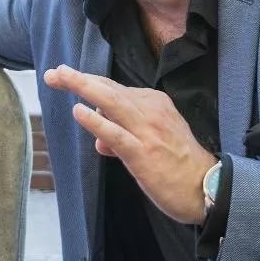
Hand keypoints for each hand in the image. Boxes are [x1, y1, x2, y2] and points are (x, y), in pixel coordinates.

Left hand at [44, 64, 216, 224]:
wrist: (206, 187)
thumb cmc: (178, 164)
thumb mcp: (151, 141)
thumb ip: (124, 135)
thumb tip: (100, 141)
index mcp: (154, 103)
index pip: (115, 88)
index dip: (89, 81)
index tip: (66, 75)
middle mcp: (150, 110)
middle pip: (109, 89)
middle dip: (79, 79)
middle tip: (53, 73)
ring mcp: (146, 131)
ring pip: (112, 102)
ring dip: (84, 87)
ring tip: (60, 78)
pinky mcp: (143, 153)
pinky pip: (116, 134)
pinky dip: (97, 121)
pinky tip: (79, 112)